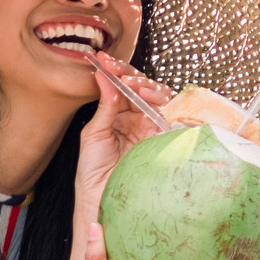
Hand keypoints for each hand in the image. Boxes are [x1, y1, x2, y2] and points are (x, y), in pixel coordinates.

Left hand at [76, 53, 173, 219]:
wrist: (101, 200)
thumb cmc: (93, 172)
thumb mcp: (93, 134)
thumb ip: (104, 105)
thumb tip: (103, 76)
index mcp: (117, 115)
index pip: (122, 87)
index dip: (115, 72)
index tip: (103, 59)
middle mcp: (136, 119)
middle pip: (142, 88)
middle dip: (131, 75)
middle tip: (117, 69)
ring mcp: (150, 128)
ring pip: (157, 97)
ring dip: (145, 85)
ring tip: (131, 84)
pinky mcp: (162, 138)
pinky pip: (166, 114)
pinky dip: (158, 102)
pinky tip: (146, 97)